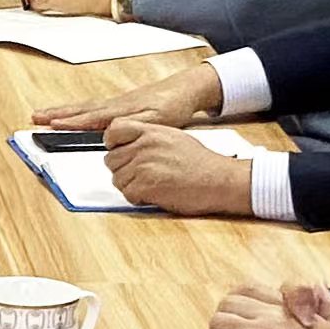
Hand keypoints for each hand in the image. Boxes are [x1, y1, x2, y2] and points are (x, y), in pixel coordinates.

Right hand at [31, 63, 221, 130]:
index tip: (50, 125)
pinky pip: (92, 107)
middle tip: (35, 118)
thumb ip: (132, 127)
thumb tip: (109, 133)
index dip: (69, 122)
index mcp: (120, 111)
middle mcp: (114, 105)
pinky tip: (73, 113)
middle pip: (80, 109)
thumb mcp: (157, 121)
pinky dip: (77, 110)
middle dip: (57, 114)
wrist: (185, 89)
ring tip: (45, 115)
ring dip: (63, 111)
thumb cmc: (173, 107)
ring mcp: (116, 103)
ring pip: (84, 107)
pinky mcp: (120, 104)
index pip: (89, 118)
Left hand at [100, 117, 253, 216]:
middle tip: (142, 176)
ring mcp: (143, 165)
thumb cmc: (201, 162)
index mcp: (150, 131)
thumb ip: (148, 138)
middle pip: (112, 160)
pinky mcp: (145, 185)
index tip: (118, 151)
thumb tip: (128, 146)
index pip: (114, 130)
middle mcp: (144, 145)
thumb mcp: (173, 137)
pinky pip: (128, 194)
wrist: (218, 180)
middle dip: (123, 170)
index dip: (113, 143)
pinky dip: (138, 198)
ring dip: (131, 186)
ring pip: (118, 179)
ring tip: (152, 185)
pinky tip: (155, 194)